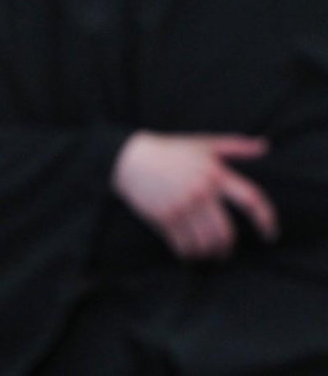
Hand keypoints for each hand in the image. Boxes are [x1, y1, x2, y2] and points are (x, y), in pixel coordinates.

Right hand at [111, 131, 277, 259]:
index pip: (250, 200)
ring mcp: (182, 206)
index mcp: (215, 174)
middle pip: (226, 232)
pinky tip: (187, 253)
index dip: (265, 219)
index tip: (269, 234)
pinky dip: (188, 255)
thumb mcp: (202, 143)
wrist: (130, 158)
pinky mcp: (164, 217)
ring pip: (205, 243)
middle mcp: (201, 192)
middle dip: (227, 248)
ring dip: (208, 253)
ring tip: (206, 254)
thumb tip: (264, 146)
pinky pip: (183, 245)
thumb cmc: (169, 150)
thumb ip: (234, 146)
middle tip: (224, 252)